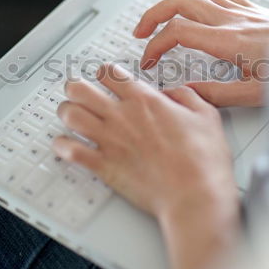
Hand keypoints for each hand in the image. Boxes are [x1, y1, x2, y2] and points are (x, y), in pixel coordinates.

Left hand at [53, 64, 235, 221]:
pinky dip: (63, 146)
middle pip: (80, 89)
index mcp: (145, 101)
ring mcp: (110, 141)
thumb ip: (186, 97)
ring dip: (67, 112)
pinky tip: (65, 144)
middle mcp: (122, 117)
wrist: (195, 196)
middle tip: (79, 91)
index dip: (104, 71)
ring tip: (70, 114)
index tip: (105, 76)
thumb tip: (174, 93)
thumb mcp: (206, 116)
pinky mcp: (104, 166)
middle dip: (76, 87)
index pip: (110, 73)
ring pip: (70, 115)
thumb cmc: (203, 161)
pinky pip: (70, 151)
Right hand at [134, 0, 268, 106]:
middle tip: (141, 32)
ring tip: (160, 18)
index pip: (178, 32)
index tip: (149, 61)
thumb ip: (216, 94)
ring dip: (170, 2)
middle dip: (152, 14)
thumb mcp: (255, 93)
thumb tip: (186, 92)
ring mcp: (241, 10)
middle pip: (180, 1)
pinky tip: (195, 3)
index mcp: (228, 40)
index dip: (156, 45)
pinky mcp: (250, 8)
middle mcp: (231, 19)